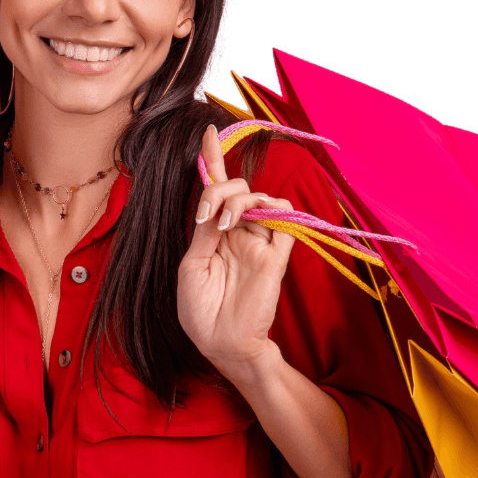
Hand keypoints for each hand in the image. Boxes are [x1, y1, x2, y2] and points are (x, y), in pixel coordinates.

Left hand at [176, 123, 294, 383]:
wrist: (223, 345)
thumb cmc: (201, 312)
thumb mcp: (192, 267)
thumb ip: (204, 232)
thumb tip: (213, 203)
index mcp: (214, 234)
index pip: (216, 189)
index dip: (213, 159)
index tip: (209, 131)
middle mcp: (238, 232)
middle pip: (237, 188)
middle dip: (219, 188)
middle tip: (208, 215)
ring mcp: (258, 242)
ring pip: (260, 198)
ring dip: (238, 200)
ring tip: (223, 223)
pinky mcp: (276, 255)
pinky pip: (285, 220)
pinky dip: (274, 209)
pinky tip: (253, 219)